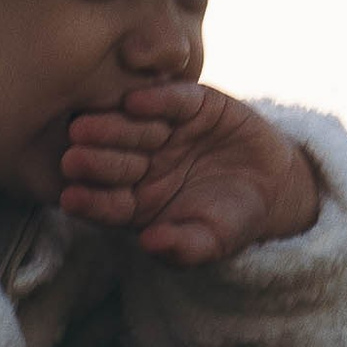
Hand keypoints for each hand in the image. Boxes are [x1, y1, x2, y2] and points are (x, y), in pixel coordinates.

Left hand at [58, 83, 320, 266]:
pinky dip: (156, 99)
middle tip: (72, 157)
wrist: (274, 185)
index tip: (71, 200)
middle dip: (93, 160)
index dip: (91, 201)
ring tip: (86, 127)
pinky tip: (135, 101)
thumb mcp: (212, 241)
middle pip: (113, 161)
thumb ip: (183, 247)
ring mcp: (163, 132)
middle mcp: (141, 163)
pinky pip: (172, 100)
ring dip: (111, 127)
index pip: (108, 202)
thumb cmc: (233, 220)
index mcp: (136, 201)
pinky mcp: (191, 104)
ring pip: (134, 128)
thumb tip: (150, 244)